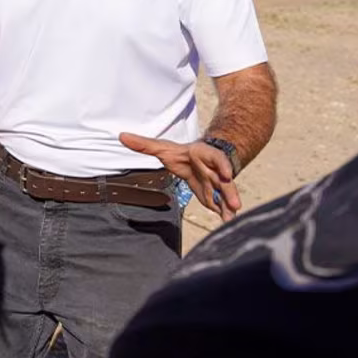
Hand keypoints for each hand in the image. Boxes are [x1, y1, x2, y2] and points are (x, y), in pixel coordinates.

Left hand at [118, 133, 241, 221]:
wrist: (199, 159)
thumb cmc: (182, 154)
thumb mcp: (163, 148)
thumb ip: (144, 145)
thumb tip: (121, 136)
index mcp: (203, 155)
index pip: (215, 158)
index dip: (222, 165)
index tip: (227, 174)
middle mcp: (214, 169)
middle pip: (224, 180)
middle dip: (230, 191)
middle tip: (235, 204)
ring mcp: (216, 183)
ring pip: (225, 193)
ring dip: (229, 204)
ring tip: (232, 216)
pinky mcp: (215, 195)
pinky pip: (222, 204)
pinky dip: (225, 212)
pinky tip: (228, 222)